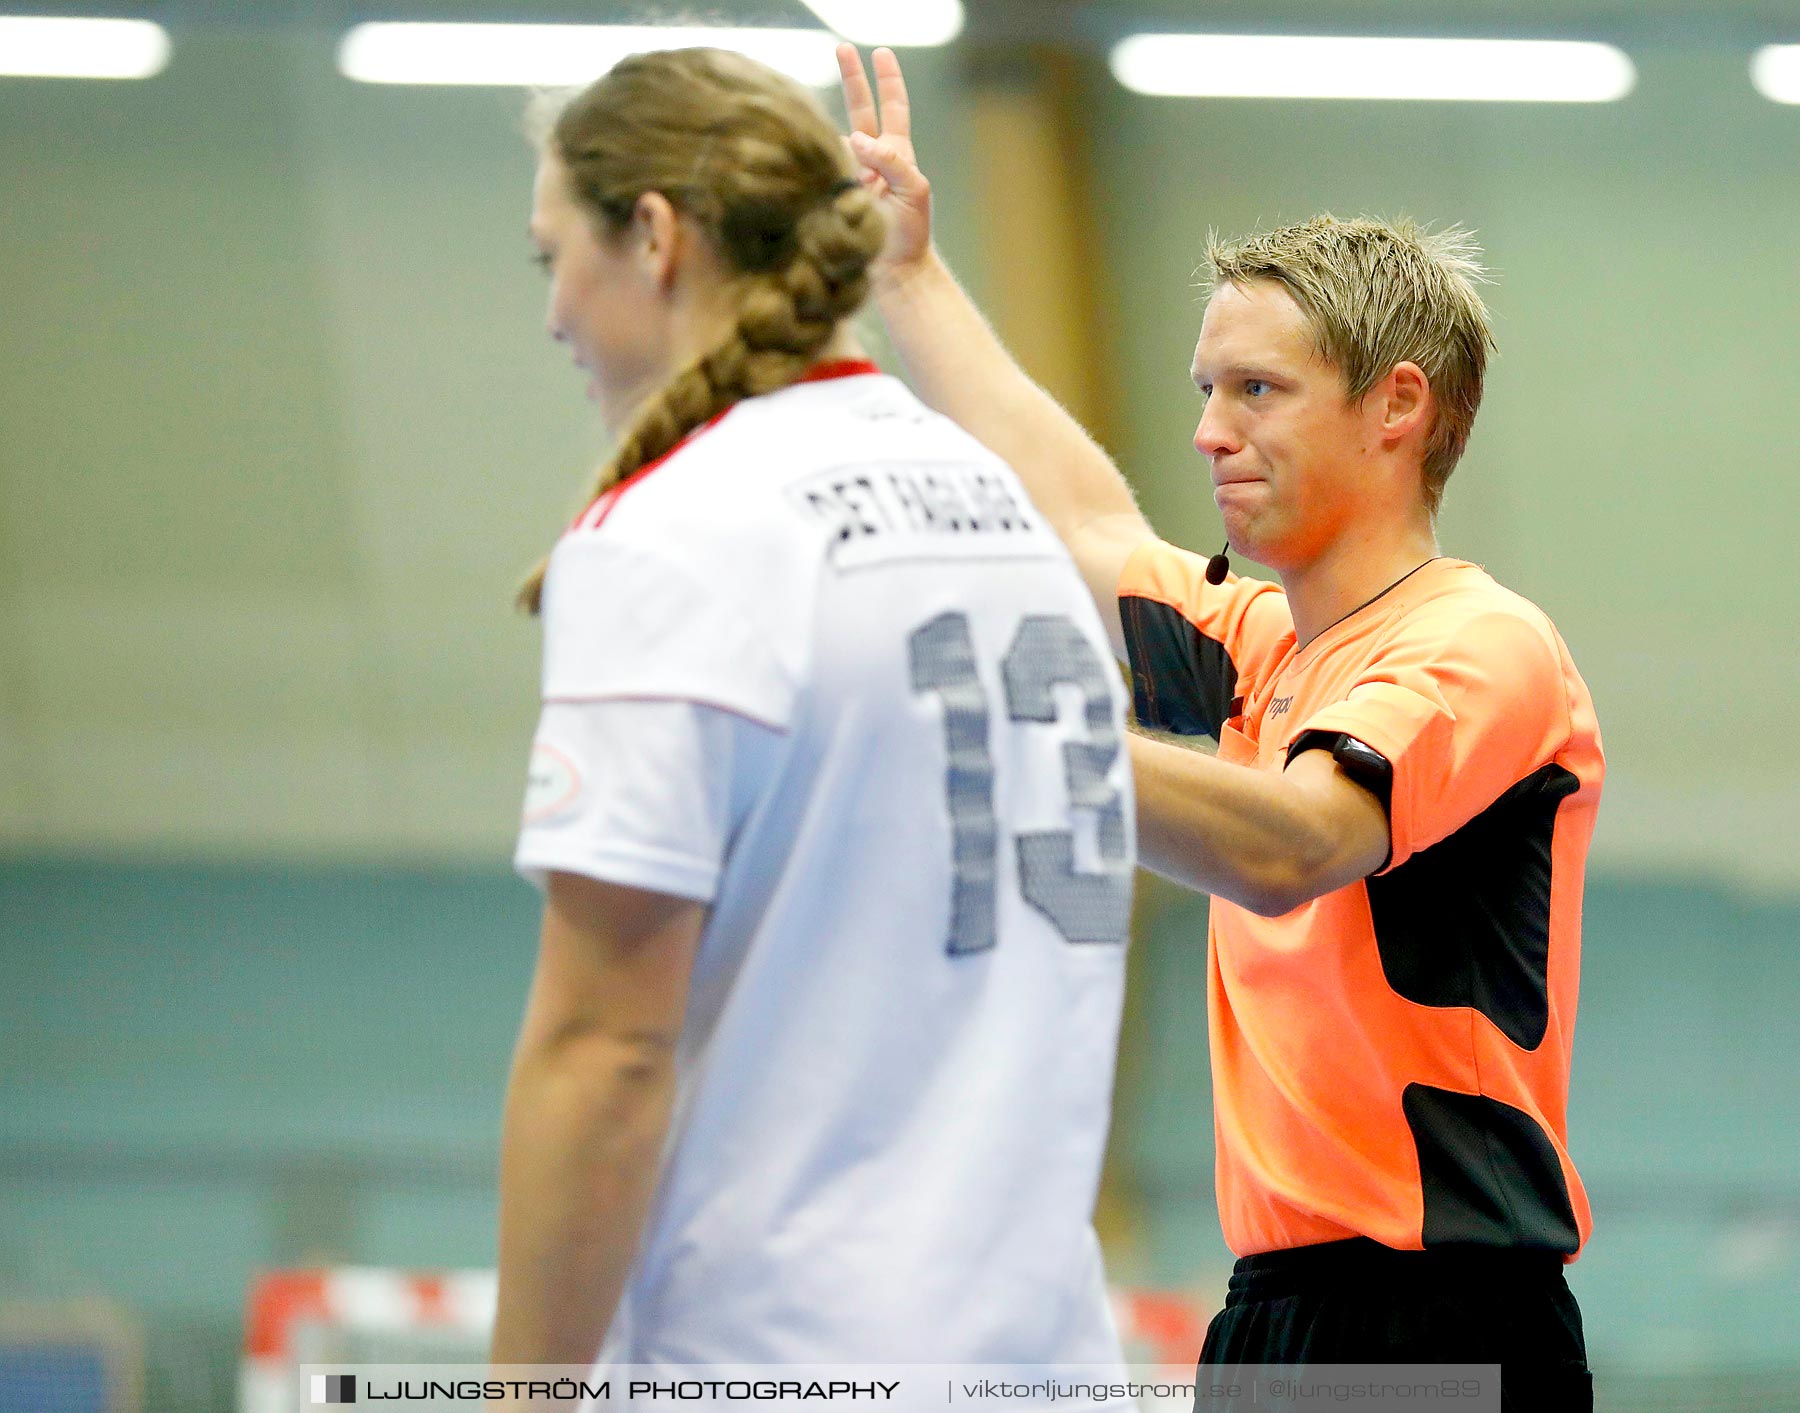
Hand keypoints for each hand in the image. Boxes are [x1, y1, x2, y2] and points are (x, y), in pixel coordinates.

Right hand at [836, 43, 932, 281]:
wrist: (895, 274)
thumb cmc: (910, 235)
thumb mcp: (914, 191)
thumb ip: (891, 160)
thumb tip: (858, 137)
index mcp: (896, 155)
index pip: (892, 108)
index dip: (887, 80)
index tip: (880, 52)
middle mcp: (872, 160)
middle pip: (861, 110)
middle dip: (853, 78)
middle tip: (841, 47)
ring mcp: (851, 176)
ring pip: (836, 141)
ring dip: (834, 143)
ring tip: (851, 173)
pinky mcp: (833, 194)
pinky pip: (822, 169)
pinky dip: (819, 166)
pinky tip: (819, 179)